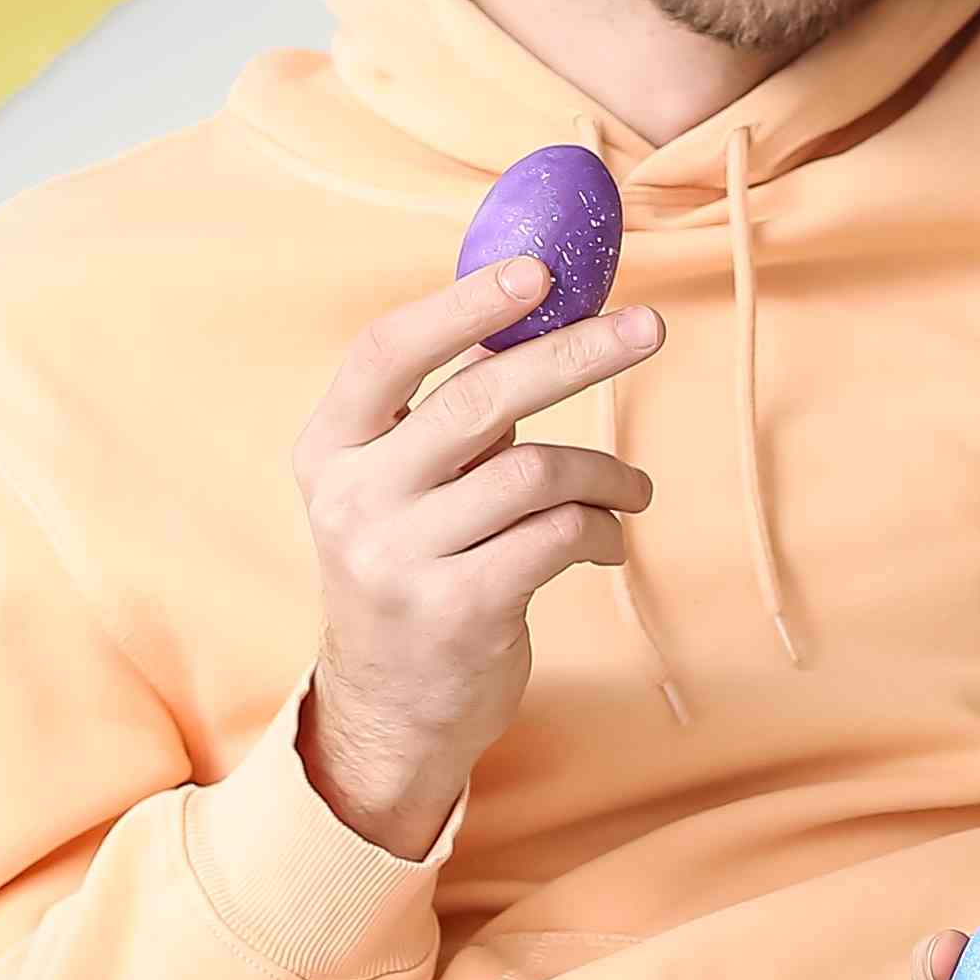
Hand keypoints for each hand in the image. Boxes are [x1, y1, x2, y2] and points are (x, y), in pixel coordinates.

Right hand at [293, 258, 660, 857]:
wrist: (390, 708)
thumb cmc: (416, 566)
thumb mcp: (403, 484)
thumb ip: (450, 405)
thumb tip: (537, 300)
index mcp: (330, 448)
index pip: (387, 351)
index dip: (464, 305)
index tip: (540, 271)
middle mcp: (353, 499)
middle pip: (478, 398)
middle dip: (577, 354)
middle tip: (649, 328)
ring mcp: (398, 559)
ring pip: (534, 471)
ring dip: (605, 472)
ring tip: (632, 488)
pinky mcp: (456, 611)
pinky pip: (556, 536)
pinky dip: (600, 529)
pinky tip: (607, 540)